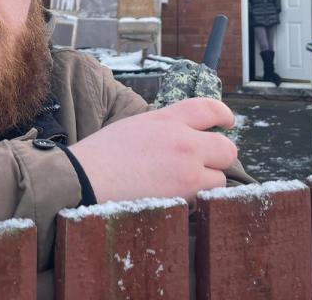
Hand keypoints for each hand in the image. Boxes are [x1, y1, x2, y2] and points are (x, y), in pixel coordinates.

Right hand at [68, 98, 237, 202]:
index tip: (227, 122)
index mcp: (167, 119)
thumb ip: (165, 127)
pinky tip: (173, 198)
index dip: (223, 114)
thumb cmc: (103, 155)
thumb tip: (185, 135)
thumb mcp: (136, 126)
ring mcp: (186, 169)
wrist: (84, 179)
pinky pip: (205, 200)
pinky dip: (195, 202)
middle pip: (226, 148)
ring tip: (181, 186)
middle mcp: (183, 141)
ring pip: (220, 179)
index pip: (209, 108)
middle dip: (220, 157)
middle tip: (207, 163)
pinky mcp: (184, 196)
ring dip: (206, 183)